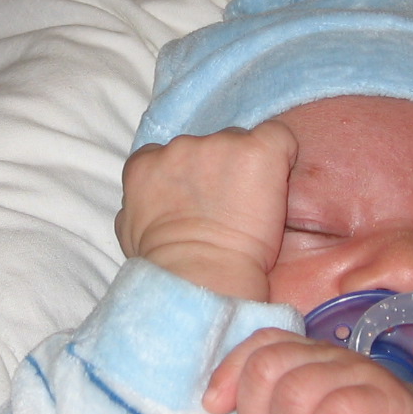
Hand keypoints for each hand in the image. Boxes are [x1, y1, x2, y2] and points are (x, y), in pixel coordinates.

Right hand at [115, 121, 298, 300]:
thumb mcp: (131, 233)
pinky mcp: (256, 150)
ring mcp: (218, 144)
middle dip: (219, 170)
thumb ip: (138, 204)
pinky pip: (277, 137)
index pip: (169, 154)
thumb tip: (145, 204)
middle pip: (207, 146)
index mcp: (145, 164)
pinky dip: (281, 155)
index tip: (201, 199)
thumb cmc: (166, 266)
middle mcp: (179, 146)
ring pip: (240, 143)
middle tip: (229, 207)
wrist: (202, 276)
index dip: (190, 175)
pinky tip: (278, 183)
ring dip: (247, 168)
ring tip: (252, 206)